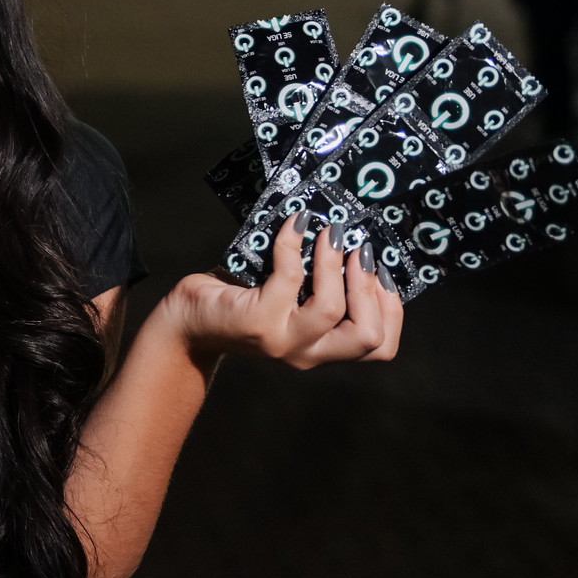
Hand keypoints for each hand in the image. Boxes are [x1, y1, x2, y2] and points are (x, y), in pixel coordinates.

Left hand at [167, 213, 403, 369]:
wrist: (187, 322)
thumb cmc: (241, 302)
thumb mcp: (290, 302)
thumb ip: (321, 289)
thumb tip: (352, 241)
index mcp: (322, 349)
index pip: (378, 347)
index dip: (391, 309)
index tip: (384, 273)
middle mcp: (306, 353)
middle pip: (366, 338)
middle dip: (370, 290)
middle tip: (359, 252)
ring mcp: (281, 340)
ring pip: (331, 309)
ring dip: (334, 264)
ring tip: (330, 234)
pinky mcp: (256, 319)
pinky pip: (288, 276)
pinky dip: (294, 244)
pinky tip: (295, 224)